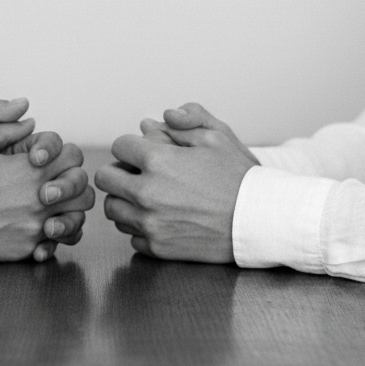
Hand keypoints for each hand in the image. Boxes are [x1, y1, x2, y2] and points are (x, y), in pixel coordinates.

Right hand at [0, 98, 94, 263]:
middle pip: (82, 188)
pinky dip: (58, 237)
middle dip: (73, 182)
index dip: (62, 153)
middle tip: (54, 183)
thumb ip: (0, 118)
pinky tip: (44, 229)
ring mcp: (35, 225)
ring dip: (71, 210)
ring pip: (77, 218)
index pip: (72, 156)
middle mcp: (38, 198)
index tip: (40, 159)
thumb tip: (26, 111)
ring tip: (53, 206)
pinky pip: (60, 243)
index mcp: (29, 169)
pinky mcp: (27, 248)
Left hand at [94, 103, 258, 262]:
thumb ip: (186, 120)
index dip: (133, 146)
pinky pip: (130, 235)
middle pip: (106, 179)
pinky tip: (159, 219)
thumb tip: (158, 119)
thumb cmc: (239, 177)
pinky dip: (139, 227)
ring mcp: (150, 223)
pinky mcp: (157, 247)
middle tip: (140, 174)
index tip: (146, 153)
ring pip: (113, 209)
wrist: (258, 221)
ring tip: (148, 197)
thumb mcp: (218, 137)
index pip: (119, 147)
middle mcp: (146, 193)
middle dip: (120, 172)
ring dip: (126, 200)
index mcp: (157, 161)